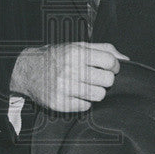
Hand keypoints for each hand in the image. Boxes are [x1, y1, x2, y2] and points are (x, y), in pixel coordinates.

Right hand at [9, 42, 127, 112]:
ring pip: (99, 95)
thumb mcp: (77, 46)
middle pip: (108, 80)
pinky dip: (83, 101)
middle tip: (95, 77)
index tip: (109, 67)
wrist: (28, 70)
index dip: (114, 65)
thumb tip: (126, 59)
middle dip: (104, 79)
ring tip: (85, 85)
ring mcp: (64, 88)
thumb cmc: (56, 57)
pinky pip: (86, 107)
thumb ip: (103, 49)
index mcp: (76, 53)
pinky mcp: (60, 103)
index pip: (110, 62)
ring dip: (95, 91)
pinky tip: (74, 93)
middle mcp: (69, 70)